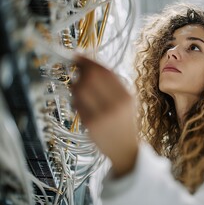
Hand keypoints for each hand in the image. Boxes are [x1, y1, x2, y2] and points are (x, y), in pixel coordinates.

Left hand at [71, 56, 137, 177]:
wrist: (125, 148)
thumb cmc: (125, 121)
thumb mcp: (128, 100)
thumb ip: (113, 83)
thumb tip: (90, 64)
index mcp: (126, 96)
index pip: (104, 71)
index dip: (88, 61)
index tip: (79, 56)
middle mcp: (116, 104)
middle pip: (91, 78)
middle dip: (79, 69)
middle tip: (75, 68)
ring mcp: (102, 115)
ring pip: (80, 90)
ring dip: (75, 84)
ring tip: (78, 86)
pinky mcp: (91, 124)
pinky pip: (77, 104)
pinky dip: (75, 98)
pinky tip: (79, 100)